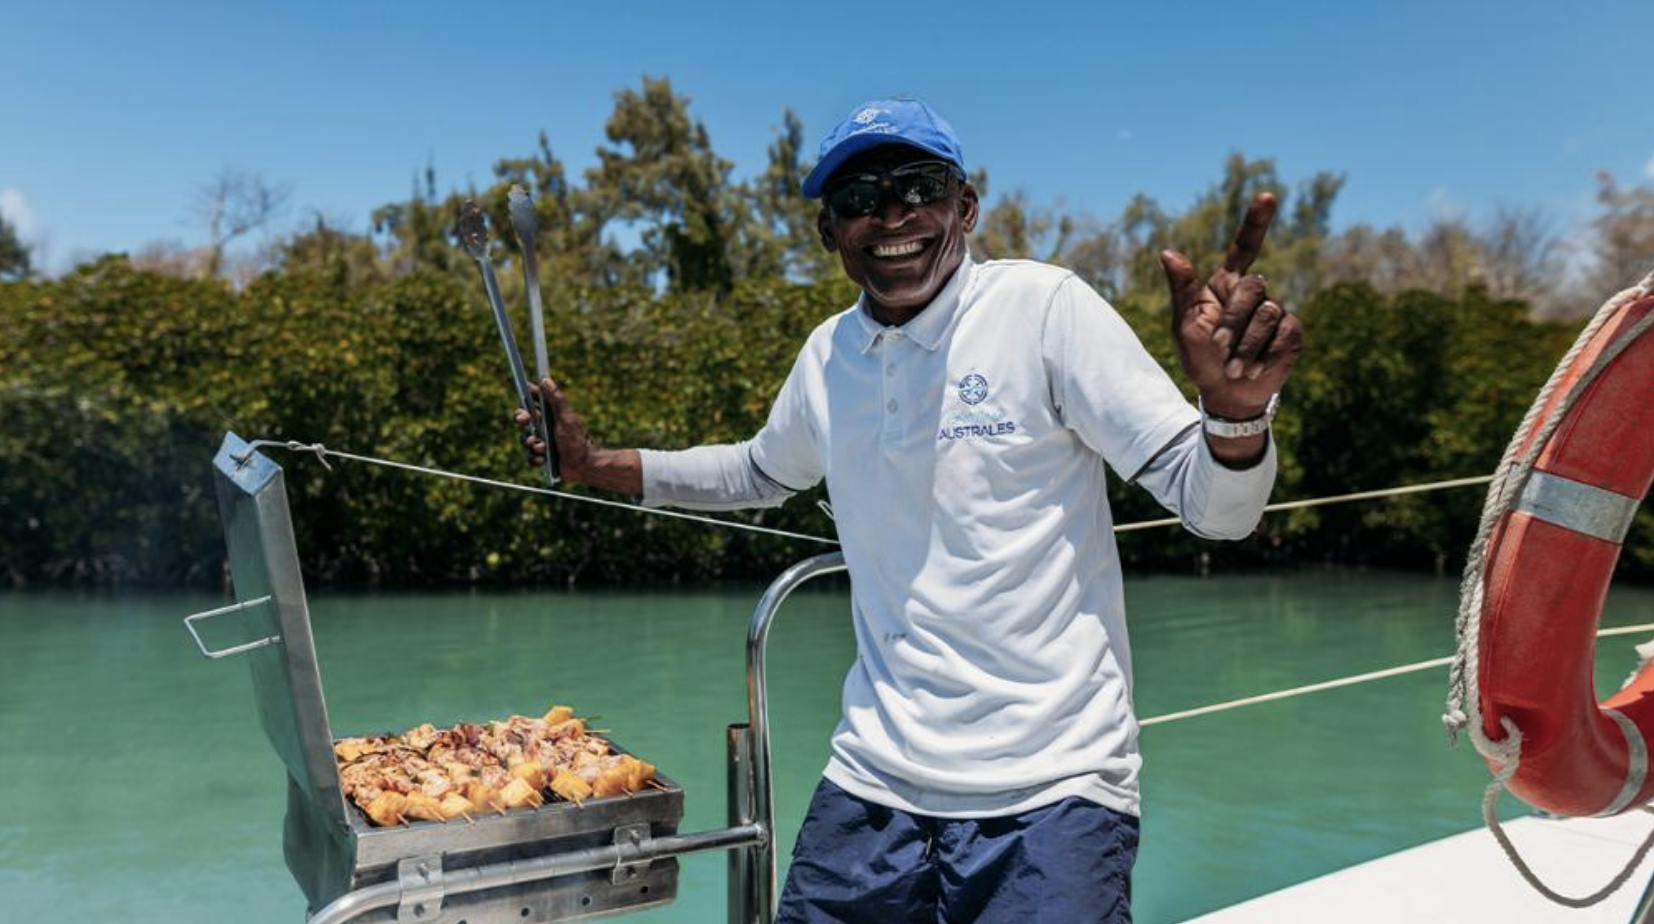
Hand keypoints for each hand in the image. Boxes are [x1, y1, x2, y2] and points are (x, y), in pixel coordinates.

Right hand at [514, 377, 594, 484]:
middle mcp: (544, 427)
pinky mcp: (541, 458)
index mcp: (550, 416)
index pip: (533, 402)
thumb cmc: (578, 439)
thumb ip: (557, 400)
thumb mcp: (567, 418)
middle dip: (521, 419)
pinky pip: (530, 456)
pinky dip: (535, 458)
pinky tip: (543, 459)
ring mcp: (542, 442)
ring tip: (542, 446)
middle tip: (523, 419)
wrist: (583, 465)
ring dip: (532, 442)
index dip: (526, 398)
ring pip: (525, 439)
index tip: (523, 395)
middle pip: (523, 420)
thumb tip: (546, 380)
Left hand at [1160, 192, 1303, 418]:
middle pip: (1253, 286)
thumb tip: (1168, 251)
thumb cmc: (1200, 357)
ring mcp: (1276, 310)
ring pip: (1269, 313)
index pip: (1245, 247)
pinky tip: (1253, 369)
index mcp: (1226, 284)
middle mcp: (1254, 292)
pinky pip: (1284, 334)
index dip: (1256, 222)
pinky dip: (1264, 355)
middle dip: (1233, 321)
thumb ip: (1182, 288)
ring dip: (1246, 346)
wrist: (1226, 392)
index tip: (1267, 195)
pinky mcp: (1291, 332)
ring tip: (1232, 367)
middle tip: (1218, 347)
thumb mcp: (1184, 324)